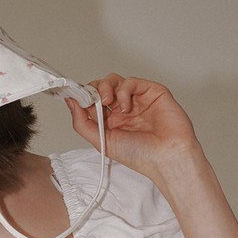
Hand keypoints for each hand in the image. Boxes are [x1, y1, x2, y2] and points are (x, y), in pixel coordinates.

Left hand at [66, 73, 202, 179]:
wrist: (166, 157)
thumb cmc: (140, 155)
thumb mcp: (101, 141)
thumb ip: (82, 123)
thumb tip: (70, 102)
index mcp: (109, 121)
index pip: (91, 101)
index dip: (82, 97)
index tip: (72, 95)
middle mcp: (122, 109)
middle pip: (100, 87)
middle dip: (92, 91)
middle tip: (92, 100)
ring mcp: (136, 99)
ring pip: (114, 81)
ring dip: (105, 88)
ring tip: (108, 102)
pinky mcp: (151, 92)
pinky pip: (131, 81)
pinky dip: (124, 91)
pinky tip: (126, 107)